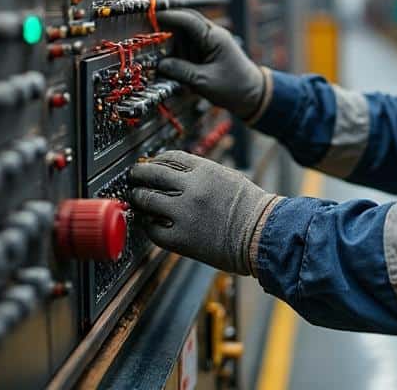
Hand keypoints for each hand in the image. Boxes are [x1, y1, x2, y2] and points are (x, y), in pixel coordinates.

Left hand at [128, 150, 280, 275]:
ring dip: (138, 198)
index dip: (156, 160)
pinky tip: (150, 222)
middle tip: (133, 177)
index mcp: (204, 170)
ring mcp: (184, 213)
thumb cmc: (250, 208)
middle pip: (151, 174)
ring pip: (146, 200)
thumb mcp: (227, 177)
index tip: (150, 164)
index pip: (169, 158)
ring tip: (137, 198)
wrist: (262, 235)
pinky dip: (148, 224)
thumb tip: (176, 172)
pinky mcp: (180, 238)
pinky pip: (152, 228)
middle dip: (138, 174)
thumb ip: (201, 173)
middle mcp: (191, 188)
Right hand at [157, 10, 268, 120]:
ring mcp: (211, 43)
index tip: (151, 15)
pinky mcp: (209, 53)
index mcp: (214, 38)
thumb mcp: (204, 81)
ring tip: (160, 54)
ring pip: (186, 35)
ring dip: (173, 43)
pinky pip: (190, 47)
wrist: (252, 96)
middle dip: (168, 27)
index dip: (169, 16)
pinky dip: (180, 52)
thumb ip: (181, 71)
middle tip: (149, 31)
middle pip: (186, 23)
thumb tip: (161, 64)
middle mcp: (213, 36)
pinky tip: (171, 62)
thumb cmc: (233, 87)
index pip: (189, 20)